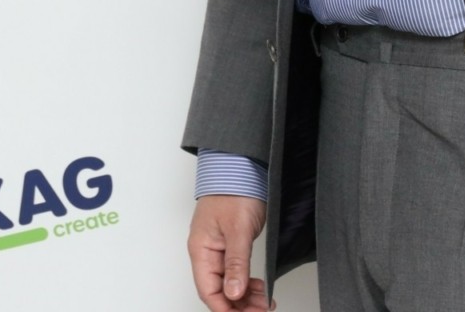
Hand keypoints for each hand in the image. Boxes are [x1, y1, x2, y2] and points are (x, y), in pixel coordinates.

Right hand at [188, 194, 270, 310]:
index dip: (226, 309)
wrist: (240, 168)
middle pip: (218, 291)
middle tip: (261, 310)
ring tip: (264, 301)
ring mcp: (217, 250)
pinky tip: (258, 287)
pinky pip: (234, 273)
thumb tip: (233, 294)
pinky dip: (246, 284)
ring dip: (244, 297)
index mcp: (201, 250)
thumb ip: (236, 263)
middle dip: (238, 306)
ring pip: (227, 285)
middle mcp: (206, 253)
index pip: (208, 291)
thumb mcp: (238, 230)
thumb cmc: (233, 191)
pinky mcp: (229, 246)